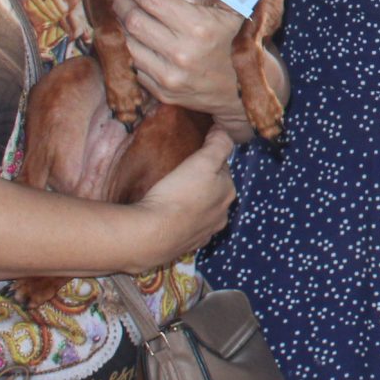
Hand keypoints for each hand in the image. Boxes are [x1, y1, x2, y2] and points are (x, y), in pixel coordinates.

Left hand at [110, 0, 252, 138]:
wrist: (237, 89)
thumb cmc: (231, 41)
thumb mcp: (229, 12)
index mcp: (199, 27)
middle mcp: (182, 52)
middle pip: (134, 19)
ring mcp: (169, 75)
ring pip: (127, 42)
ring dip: (118, 22)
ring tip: (117, 8)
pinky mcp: (160, 91)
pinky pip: (132, 64)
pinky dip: (125, 46)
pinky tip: (125, 33)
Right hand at [126, 128, 238, 268]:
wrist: (151, 235)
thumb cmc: (178, 194)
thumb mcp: (202, 161)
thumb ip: (218, 144)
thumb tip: (224, 131)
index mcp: (228, 194)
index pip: (223, 170)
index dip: (208, 161)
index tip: (192, 157)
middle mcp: (221, 216)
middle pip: (213, 192)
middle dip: (201, 184)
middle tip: (179, 175)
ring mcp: (203, 234)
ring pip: (200, 213)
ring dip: (191, 205)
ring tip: (170, 196)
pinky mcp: (184, 247)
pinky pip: (185, 230)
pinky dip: (179, 222)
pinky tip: (166, 218)